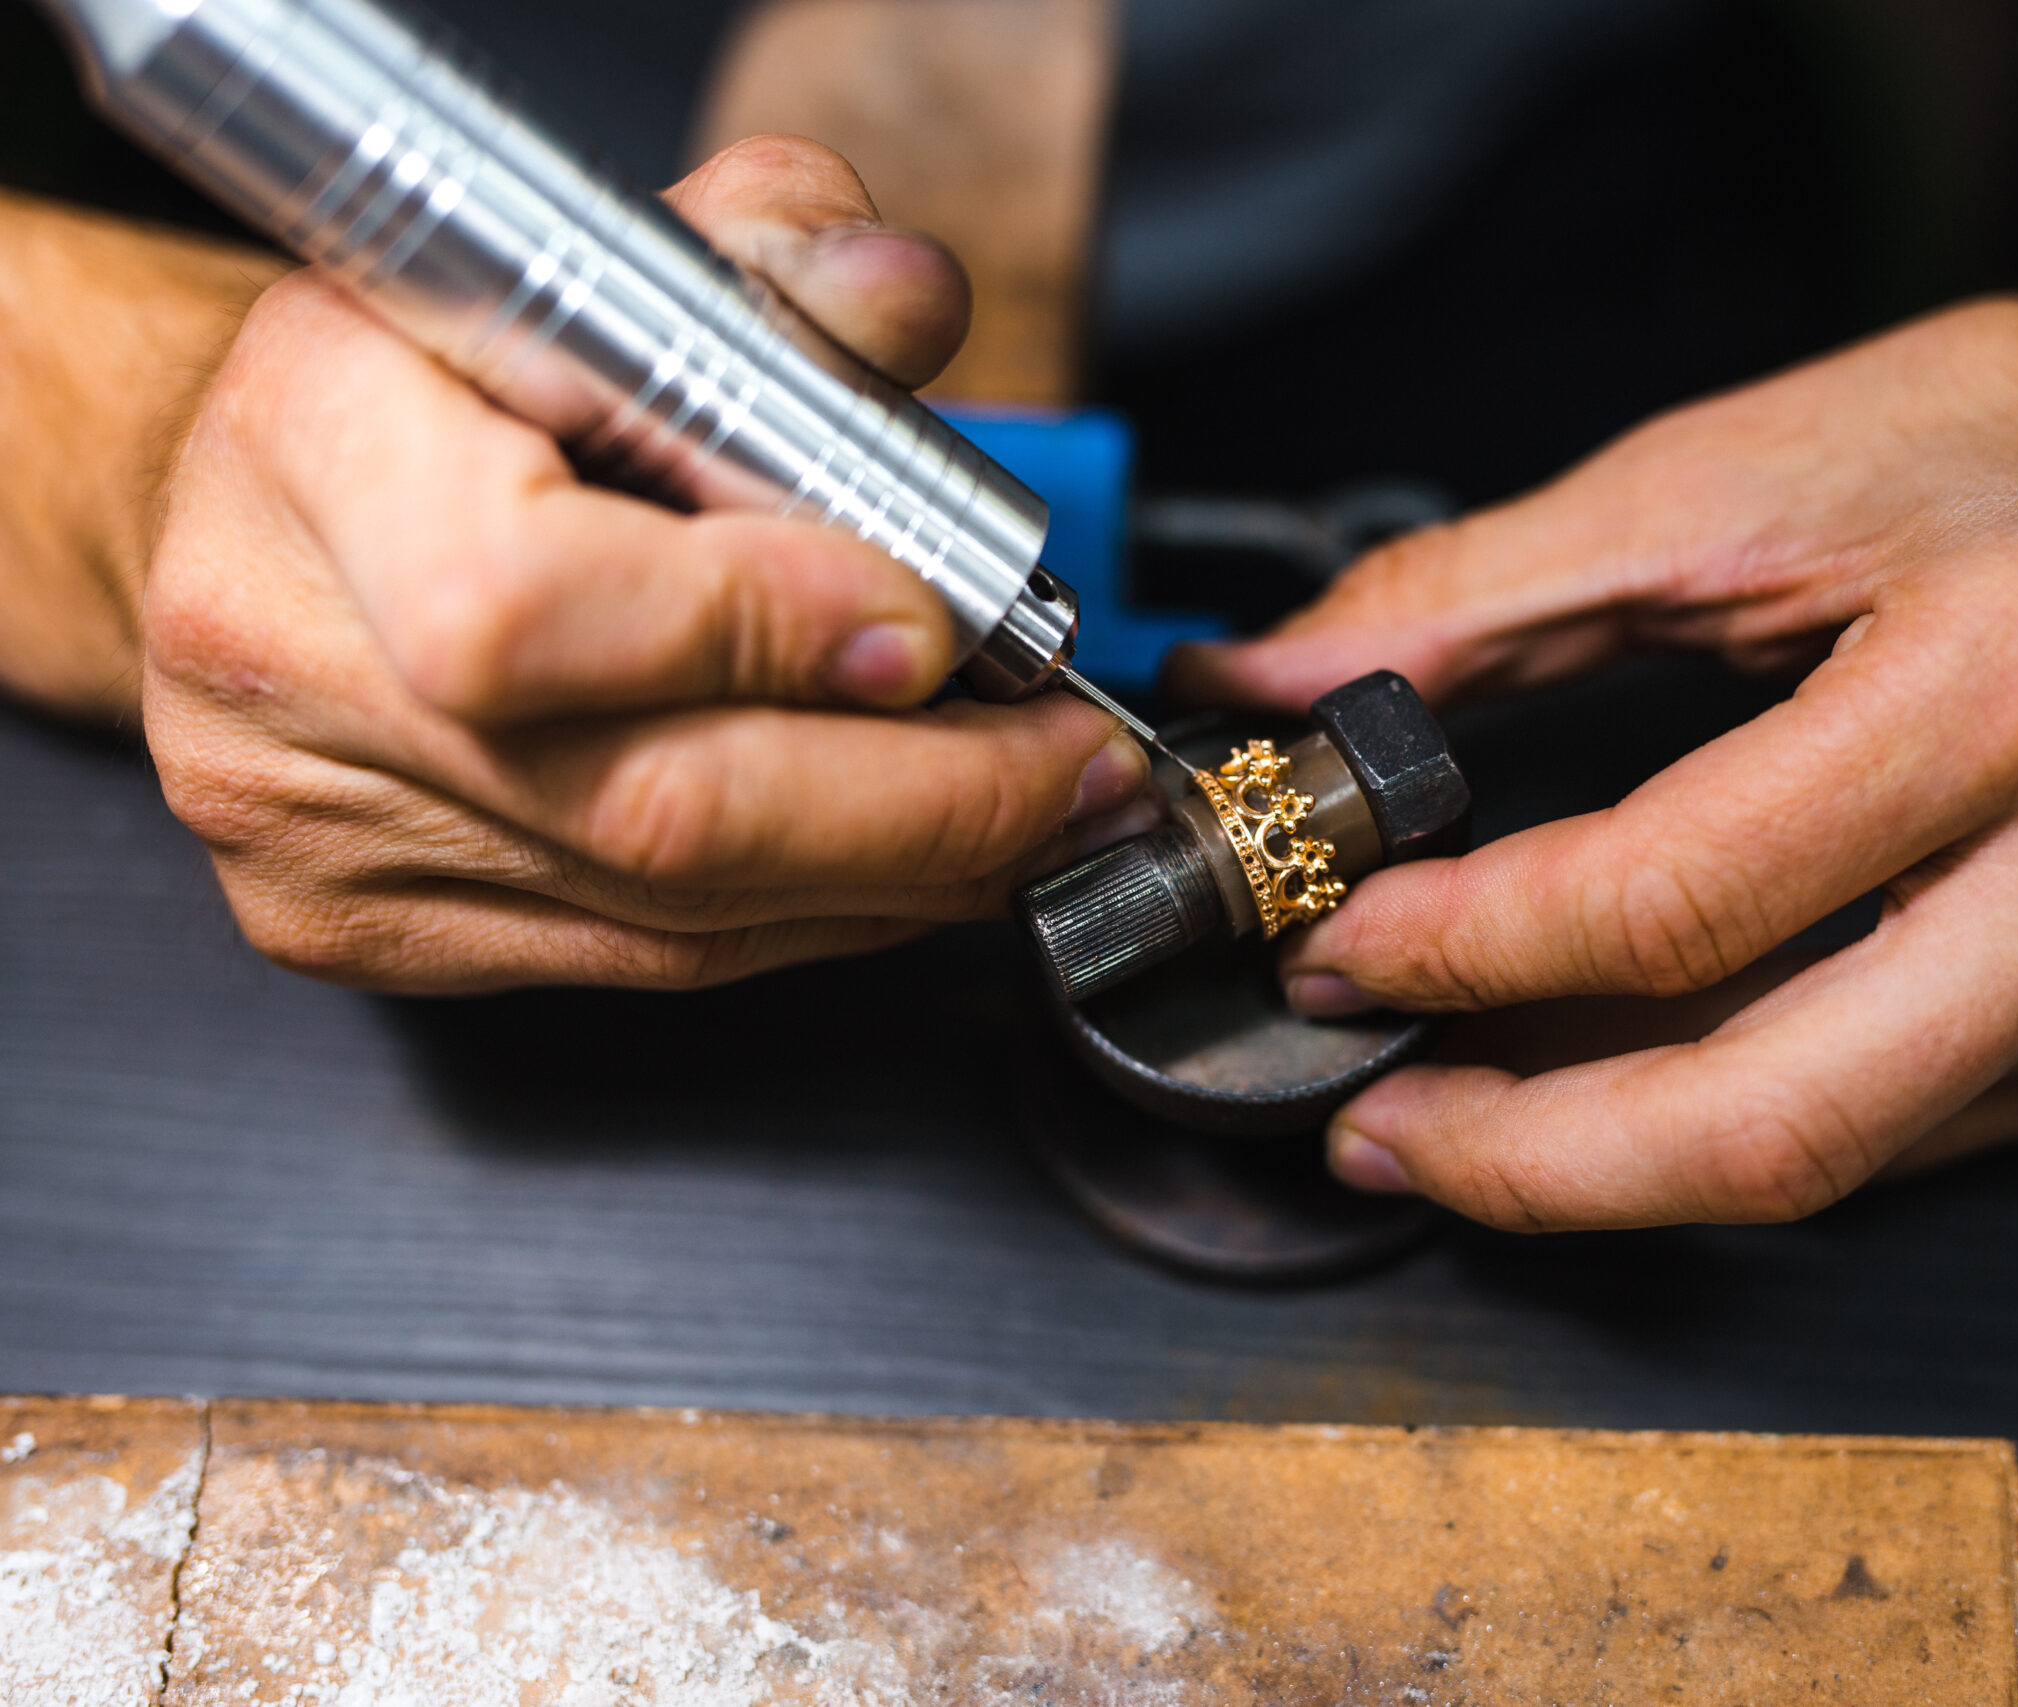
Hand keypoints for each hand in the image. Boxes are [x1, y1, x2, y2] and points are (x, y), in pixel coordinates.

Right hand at [143, 135, 1146, 991]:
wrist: (256, 488)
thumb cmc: (433, 371)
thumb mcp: (596, 263)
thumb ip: (770, 267)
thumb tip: (905, 305)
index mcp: (318, 446)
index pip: (534, 600)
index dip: (766, 630)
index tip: (933, 622)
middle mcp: (282, 655)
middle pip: (650, 805)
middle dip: (921, 800)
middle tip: (1072, 762)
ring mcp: (305, 824)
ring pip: (671, 914)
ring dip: (899, 874)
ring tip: (1029, 808)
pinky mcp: (357, 925)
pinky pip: (640, 962)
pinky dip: (808, 919)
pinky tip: (903, 865)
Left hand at [1172, 292, 2017, 1228]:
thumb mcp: (1744, 463)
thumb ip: (1484, 592)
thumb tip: (1276, 691)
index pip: (1684, 899)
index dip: (1472, 948)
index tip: (1339, 943)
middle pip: (1778, 1121)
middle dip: (1533, 1160)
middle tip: (1378, 1126)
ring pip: (1837, 1155)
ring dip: (1615, 1156)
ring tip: (1461, 1104)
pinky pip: (1908, 1127)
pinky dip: (1738, 1111)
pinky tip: (1625, 1067)